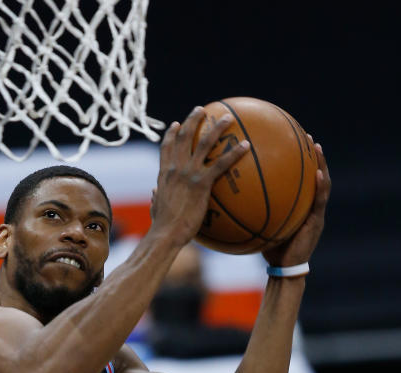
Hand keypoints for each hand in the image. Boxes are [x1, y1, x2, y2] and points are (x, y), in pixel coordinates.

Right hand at [150, 106, 250, 244]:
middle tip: (202, 110)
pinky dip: (234, 153)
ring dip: (216, 128)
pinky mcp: (201, 183)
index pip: (166, 148)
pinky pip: (221, 164)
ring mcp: (188, 174)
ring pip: (204, 143)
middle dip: (193, 120)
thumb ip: (156, 197)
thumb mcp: (155, 208)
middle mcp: (176, 169)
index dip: (171, 133)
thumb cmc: (162, 227)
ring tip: (228, 118)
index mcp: (164, 174)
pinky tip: (246, 145)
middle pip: (184, 137)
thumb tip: (154, 193)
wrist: (165, 234)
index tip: (176, 123)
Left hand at [262, 135, 329, 266]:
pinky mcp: (317, 221)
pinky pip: (320, 200)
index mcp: (299, 205)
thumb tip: (230, 196)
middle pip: (314, 175)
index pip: (300, 179)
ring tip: (318, 146)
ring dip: (322, 164)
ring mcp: (316, 212)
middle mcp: (309, 206)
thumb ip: (253, 210)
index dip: (298, 161)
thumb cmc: (270, 249)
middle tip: (307, 135)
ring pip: (322, 183)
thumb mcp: (260, 225)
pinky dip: (321, 186)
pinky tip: (318, 173)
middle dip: (312, 155)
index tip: (292, 141)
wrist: (285, 269)